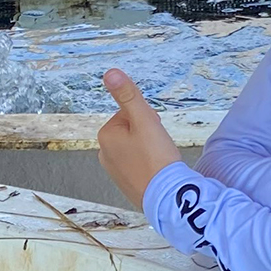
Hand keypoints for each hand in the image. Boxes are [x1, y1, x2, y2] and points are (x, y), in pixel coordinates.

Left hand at [98, 68, 181, 207]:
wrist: (166, 197)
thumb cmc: (156, 158)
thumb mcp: (144, 120)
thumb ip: (128, 95)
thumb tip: (110, 72)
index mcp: (106, 136)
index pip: (130, 114)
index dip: (148, 119)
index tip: (154, 133)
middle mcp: (104, 154)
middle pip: (133, 130)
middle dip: (149, 134)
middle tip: (159, 147)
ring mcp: (115, 171)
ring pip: (138, 147)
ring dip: (151, 149)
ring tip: (160, 160)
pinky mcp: (126, 184)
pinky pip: (140, 164)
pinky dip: (150, 165)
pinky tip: (158, 171)